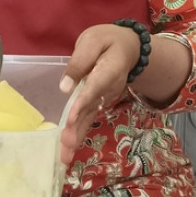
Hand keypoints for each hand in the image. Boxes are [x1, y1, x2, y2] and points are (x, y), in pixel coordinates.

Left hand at [57, 24, 141, 165]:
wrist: (130, 48)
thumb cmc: (108, 40)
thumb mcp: (93, 40)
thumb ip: (80, 60)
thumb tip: (65, 87)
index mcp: (108, 70)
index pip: (93, 89)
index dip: (82, 105)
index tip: (69, 120)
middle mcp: (108, 89)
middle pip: (91, 110)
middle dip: (77, 130)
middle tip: (65, 148)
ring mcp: (105, 98)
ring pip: (90, 118)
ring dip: (77, 137)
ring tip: (65, 156)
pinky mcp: (100, 102)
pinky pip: (89, 119)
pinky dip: (79, 134)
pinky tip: (69, 149)